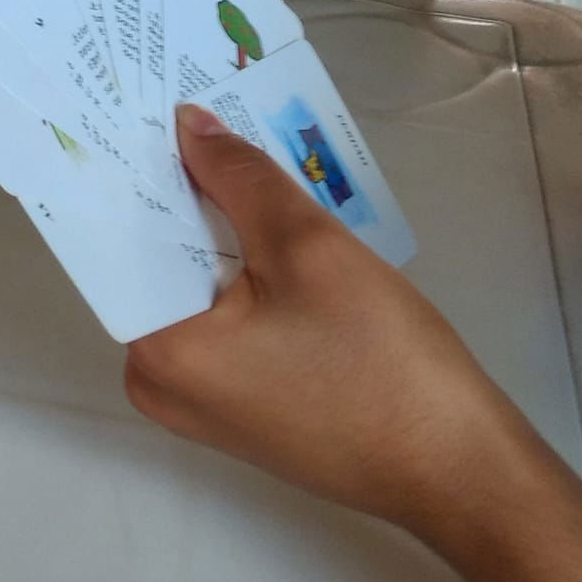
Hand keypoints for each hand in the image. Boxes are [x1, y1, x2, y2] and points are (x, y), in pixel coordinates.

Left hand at [124, 106, 521, 536]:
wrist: (459, 470)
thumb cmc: (378, 359)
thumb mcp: (308, 247)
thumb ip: (239, 179)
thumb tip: (188, 126)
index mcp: (155, 350)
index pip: (122, 240)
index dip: (142, 172)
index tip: (150, 110)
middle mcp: (159, 383)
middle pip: (160, 264)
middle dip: (187, 196)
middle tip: (201, 117)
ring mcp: (203, 404)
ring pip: (198, 291)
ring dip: (223, 232)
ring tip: (241, 158)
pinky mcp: (246, 409)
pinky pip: (227, 323)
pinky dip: (246, 276)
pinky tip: (275, 230)